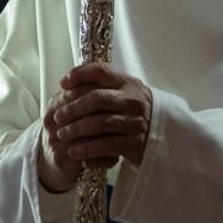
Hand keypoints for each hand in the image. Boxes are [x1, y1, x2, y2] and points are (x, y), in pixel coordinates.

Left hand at [38, 63, 153, 193]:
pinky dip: (86, 149)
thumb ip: (102, 86)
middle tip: (58, 117)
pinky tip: (74, 151)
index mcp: (128, 83)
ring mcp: (136, 121)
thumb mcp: (124, 93)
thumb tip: (66, 83)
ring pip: (99, 123)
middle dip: (73, 108)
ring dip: (76, 130)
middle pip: (97, 98)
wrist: (165, 136)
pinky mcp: (135, 143)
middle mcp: (133, 100)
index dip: (79, 74)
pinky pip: (106, 145)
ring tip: (61, 135)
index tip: (63, 84)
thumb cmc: (134, 112)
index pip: (101, 71)